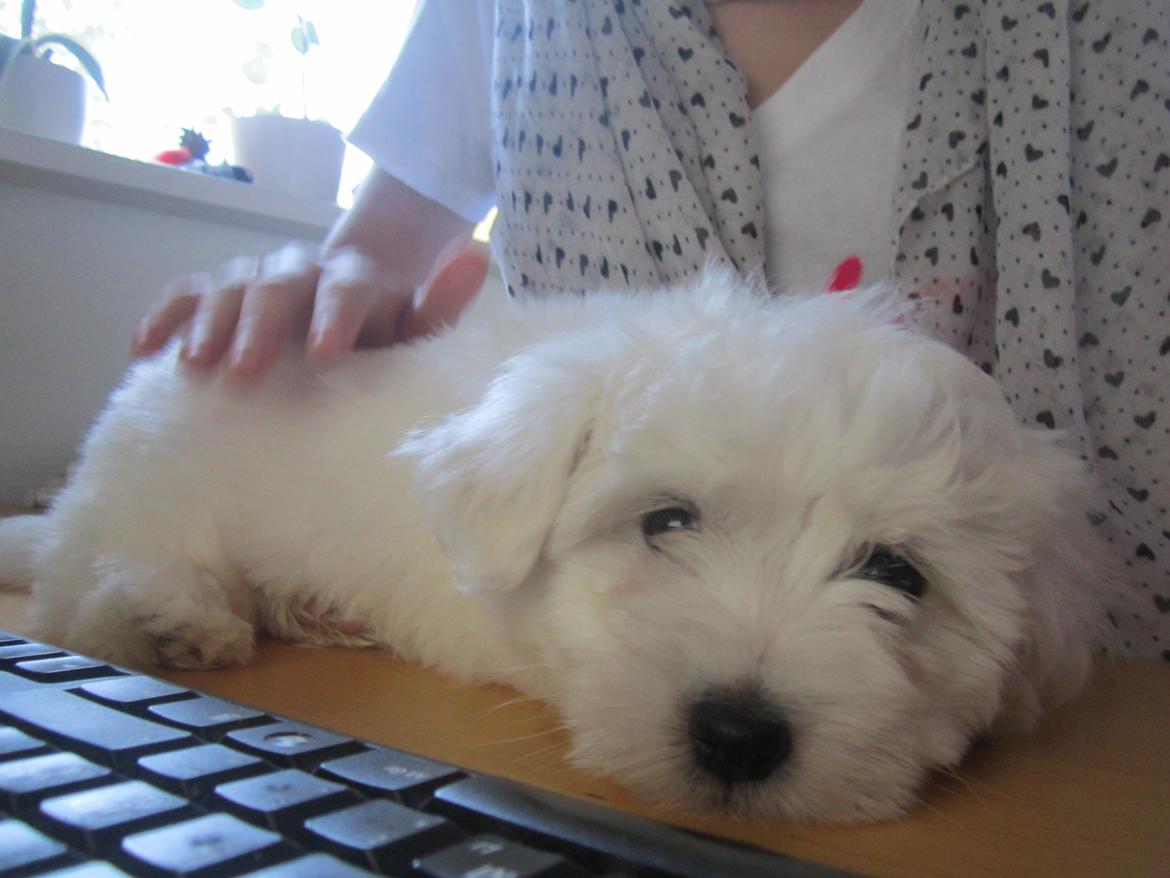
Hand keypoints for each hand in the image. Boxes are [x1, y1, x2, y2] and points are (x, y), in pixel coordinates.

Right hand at [130, 236, 490, 381]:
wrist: (348, 312)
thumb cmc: (385, 337)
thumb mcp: (419, 329)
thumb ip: (441, 303)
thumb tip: (475, 253)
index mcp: (358, 278)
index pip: (347, 288)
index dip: (335, 317)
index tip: (325, 356)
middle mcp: (304, 268)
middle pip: (279, 285)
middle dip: (261, 327)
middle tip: (244, 373)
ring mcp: (259, 276)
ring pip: (228, 285)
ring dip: (209, 323)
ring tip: (194, 368)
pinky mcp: (220, 290)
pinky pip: (186, 293)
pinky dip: (165, 316)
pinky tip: (145, 350)